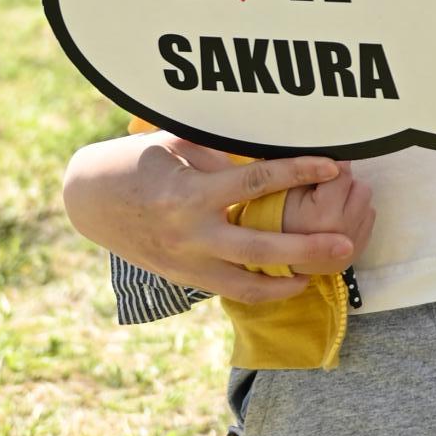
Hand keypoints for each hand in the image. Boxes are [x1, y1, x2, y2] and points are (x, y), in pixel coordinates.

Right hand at [62, 130, 372, 301]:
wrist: (90, 200)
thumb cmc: (136, 161)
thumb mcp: (176, 144)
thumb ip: (220, 153)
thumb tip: (267, 151)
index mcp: (191, 192)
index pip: (257, 182)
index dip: (298, 173)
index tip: (332, 166)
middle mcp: (192, 233)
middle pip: (261, 248)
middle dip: (307, 247)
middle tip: (346, 243)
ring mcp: (187, 261)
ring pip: (247, 282)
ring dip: (289, 280)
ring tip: (323, 271)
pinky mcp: (184, 277)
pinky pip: (230, 290)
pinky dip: (262, 290)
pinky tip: (289, 283)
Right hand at [274, 167, 373, 260]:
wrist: (270, 255)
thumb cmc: (275, 215)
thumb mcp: (286, 186)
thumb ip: (311, 169)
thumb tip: (338, 156)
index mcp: (323, 215)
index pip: (343, 173)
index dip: (331, 169)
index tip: (318, 176)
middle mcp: (341, 234)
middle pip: (362, 189)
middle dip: (345, 186)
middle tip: (324, 194)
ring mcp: (350, 249)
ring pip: (368, 205)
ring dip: (352, 202)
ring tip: (329, 209)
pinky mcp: (355, 257)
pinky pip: (368, 224)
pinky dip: (356, 219)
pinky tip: (335, 223)